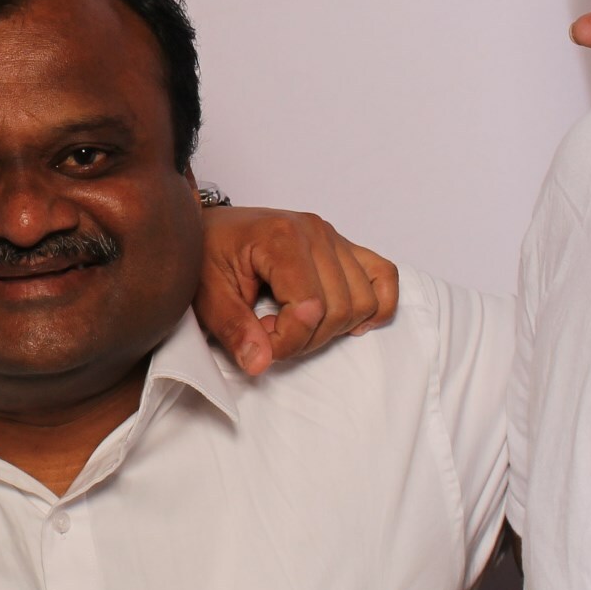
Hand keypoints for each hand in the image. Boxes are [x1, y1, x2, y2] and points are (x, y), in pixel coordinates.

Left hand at [194, 205, 398, 375]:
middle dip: (306, 337)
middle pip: (339, 308)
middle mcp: (315, 231)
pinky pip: (383, 275)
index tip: (259, 342)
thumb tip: (260, 363)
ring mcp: (333, 237)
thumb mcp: (207, 295)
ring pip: (362, 301)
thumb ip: (234, 329)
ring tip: (293, 323)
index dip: (287, 340)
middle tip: (269, 333)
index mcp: (281, 237)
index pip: (309, 307)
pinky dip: (377, 304)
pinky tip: (351, 323)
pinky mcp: (343, 246)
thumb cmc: (207, 255)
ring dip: (333, 328)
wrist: (209, 227)